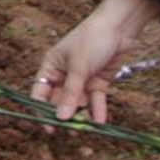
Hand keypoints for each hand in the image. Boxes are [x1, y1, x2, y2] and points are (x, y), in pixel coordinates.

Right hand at [31, 0, 159, 123]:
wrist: (119, 27)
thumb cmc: (91, 39)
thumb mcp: (79, 66)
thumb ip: (71, 93)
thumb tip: (61, 118)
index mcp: (51, 66)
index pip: (40, 93)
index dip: (41, 110)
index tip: (48, 128)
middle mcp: (64, 75)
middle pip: (60, 101)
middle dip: (64, 116)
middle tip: (69, 132)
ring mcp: (82, 80)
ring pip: (79, 104)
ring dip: (82, 116)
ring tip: (86, 130)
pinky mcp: (98, 82)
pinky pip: (95, 101)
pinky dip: (97, 111)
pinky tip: (100, 123)